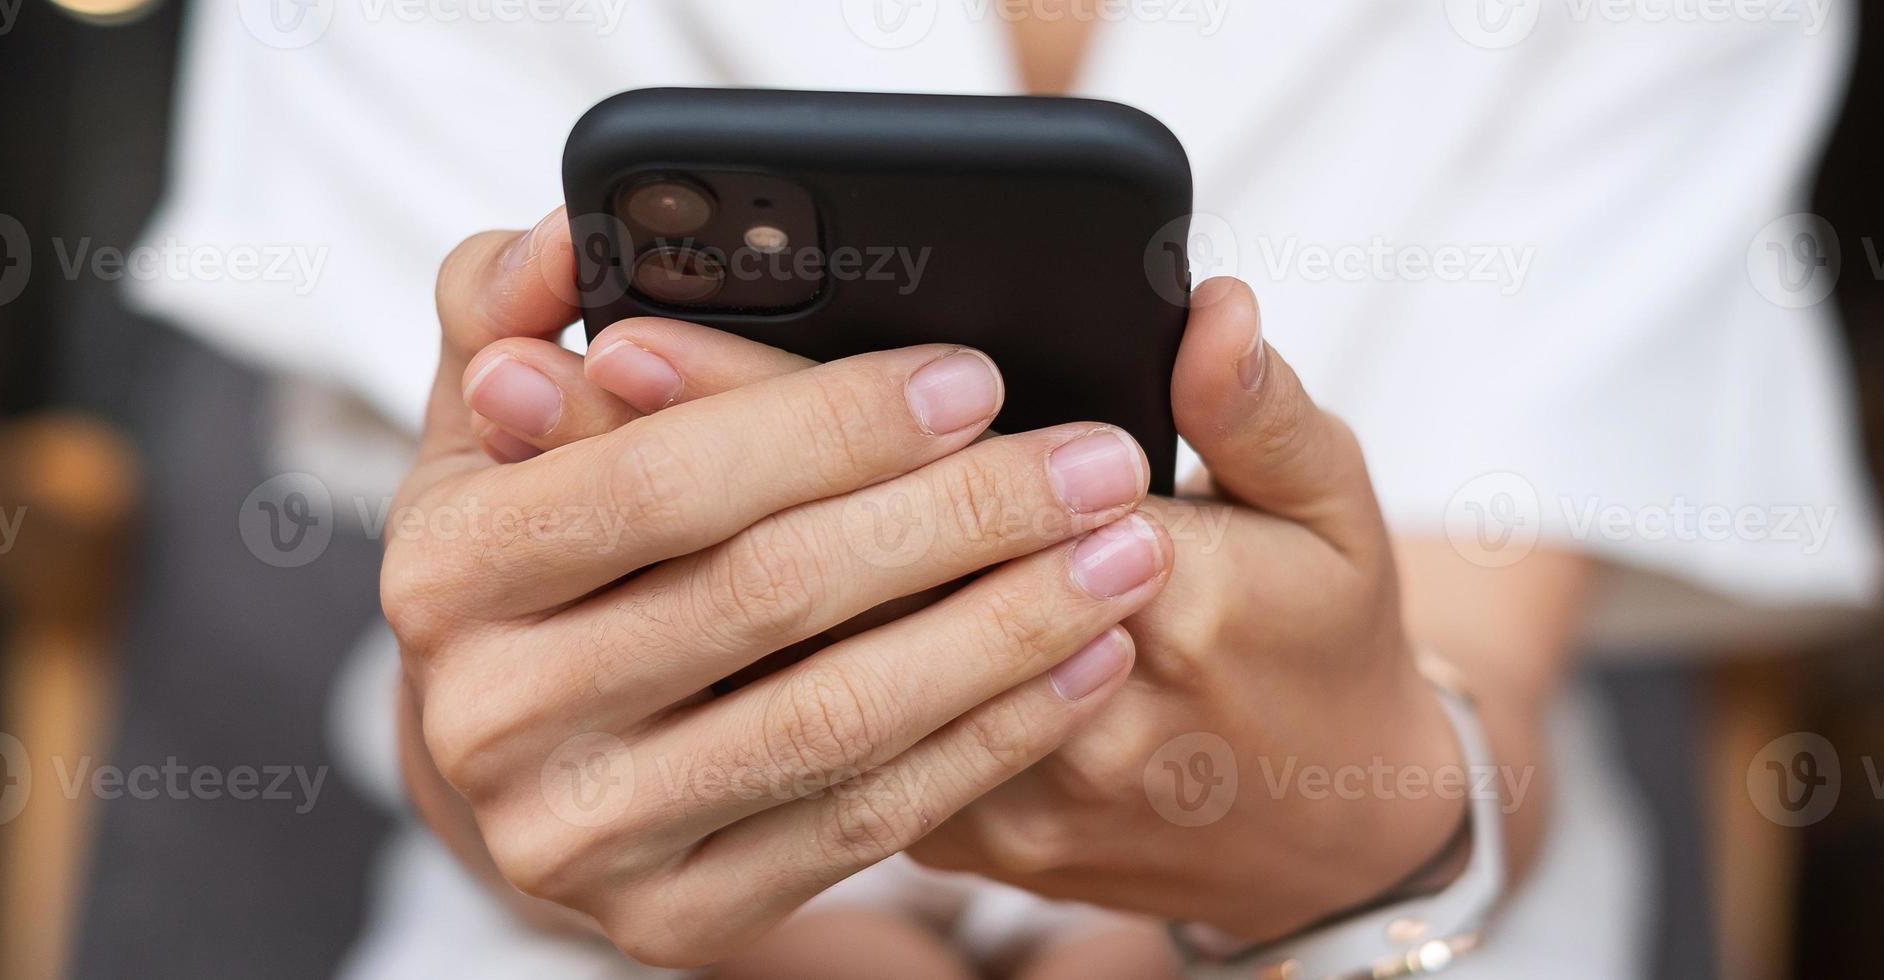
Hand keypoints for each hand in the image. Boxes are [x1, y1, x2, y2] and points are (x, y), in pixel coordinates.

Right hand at [383, 210, 1175, 965]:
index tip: (973, 380)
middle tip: (1099, 463)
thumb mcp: (496, 420)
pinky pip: (862, 824)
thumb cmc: (539, 547)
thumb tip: (558, 243)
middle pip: (768, 598)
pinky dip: (989, 740)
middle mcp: (491, 718)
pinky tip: (1081, 665)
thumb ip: (511, 310)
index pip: (660, 478)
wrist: (515, 759)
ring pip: (834, 722)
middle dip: (958, 519)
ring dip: (1006, 633)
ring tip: (1125, 556)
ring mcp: (580, 838)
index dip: (826, 425)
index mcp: (442, 569)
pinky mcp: (671, 921)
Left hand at [551, 277, 1476, 942]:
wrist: (1316, 841)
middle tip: (547, 379)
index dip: (772, 406)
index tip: (635, 335)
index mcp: (1175, 601)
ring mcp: (1002, 802)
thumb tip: (1213, 312)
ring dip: (666, 570)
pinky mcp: (961, 847)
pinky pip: (818, 762)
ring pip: (788, 681)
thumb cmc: (1323, 653)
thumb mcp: (1336, 519)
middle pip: (818, 585)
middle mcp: (1069, 714)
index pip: (929, 482)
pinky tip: (638, 586)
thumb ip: (1269, 415)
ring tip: (558, 467)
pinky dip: (720, 665)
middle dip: (673, 474)